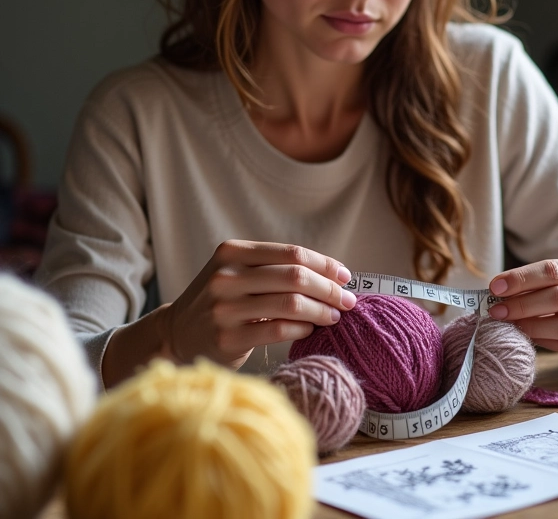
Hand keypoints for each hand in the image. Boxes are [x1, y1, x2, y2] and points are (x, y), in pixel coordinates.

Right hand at [157, 240, 356, 370]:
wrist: (178, 332)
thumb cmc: (223, 299)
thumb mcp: (239, 271)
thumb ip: (277, 267)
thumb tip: (335, 274)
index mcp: (232, 252)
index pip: (291, 253)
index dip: (324, 264)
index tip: (345, 276)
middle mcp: (226, 276)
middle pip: (294, 277)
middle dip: (329, 288)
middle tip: (347, 300)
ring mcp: (224, 308)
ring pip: (290, 304)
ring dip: (321, 310)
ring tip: (334, 316)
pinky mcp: (227, 338)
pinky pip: (278, 330)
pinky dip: (302, 329)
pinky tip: (310, 329)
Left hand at [488, 258, 557, 369]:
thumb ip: (539, 283)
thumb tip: (499, 291)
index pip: (553, 269)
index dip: (522, 277)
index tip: (495, 286)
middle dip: (522, 303)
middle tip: (496, 310)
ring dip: (530, 325)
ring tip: (508, 325)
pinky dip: (543, 341)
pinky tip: (527, 337)